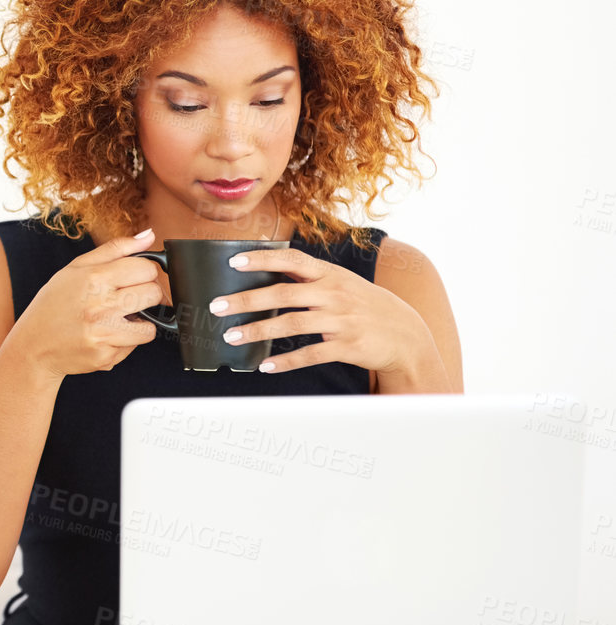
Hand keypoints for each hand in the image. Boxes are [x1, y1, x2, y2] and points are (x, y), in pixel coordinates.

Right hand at [15, 228, 165, 379]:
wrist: (34, 346)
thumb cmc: (54, 305)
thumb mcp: (75, 268)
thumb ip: (115, 249)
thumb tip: (149, 236)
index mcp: (94, 278)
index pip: (146, 268)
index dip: (145, 272)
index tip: (136, 278)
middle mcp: (100, 306)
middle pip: (154, 294)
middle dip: (147, 295)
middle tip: (128, 299)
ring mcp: (104, 333)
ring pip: (150, 326)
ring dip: (138, 323)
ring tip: (117, 319)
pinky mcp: (106, 356)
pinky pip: (133, 346)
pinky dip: (124, 341)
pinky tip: (105, 336)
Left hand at [209, 247, 433, 376]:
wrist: (406, 335)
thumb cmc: (366, 306)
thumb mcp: (343, 282)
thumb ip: (310, 276)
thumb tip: (269, 267)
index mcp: (331, 274)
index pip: (293, 259)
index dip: (263, 259)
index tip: (234, 261)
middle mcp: (334, 294)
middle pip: (284, 293)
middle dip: (247, 300)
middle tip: (217, 306)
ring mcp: (341, 321)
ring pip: (291, 324)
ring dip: (258, 331)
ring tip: (232, 336)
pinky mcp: (347, 346)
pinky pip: (310, 354)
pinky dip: (286, 361)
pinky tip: (265, 365)